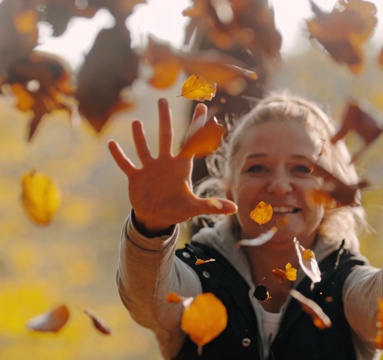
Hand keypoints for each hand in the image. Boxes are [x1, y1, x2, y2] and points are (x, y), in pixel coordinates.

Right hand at [107, 98, 236, 233]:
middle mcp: (166, 163)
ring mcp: (149, 168)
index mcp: (182, 167)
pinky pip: (126, 164)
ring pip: (144, 148)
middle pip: (166, 137)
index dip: (197, 126)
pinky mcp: (136, 177)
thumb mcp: (194, 208)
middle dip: (164, 120)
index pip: (191, 142)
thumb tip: (234, 209)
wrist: (157, 217)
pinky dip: (119, 156)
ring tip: (136, 122)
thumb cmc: (178, 208)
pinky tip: (111, 143)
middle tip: (162, 100)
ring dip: (140, 137)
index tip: (203, 107)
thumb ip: (213, 205)